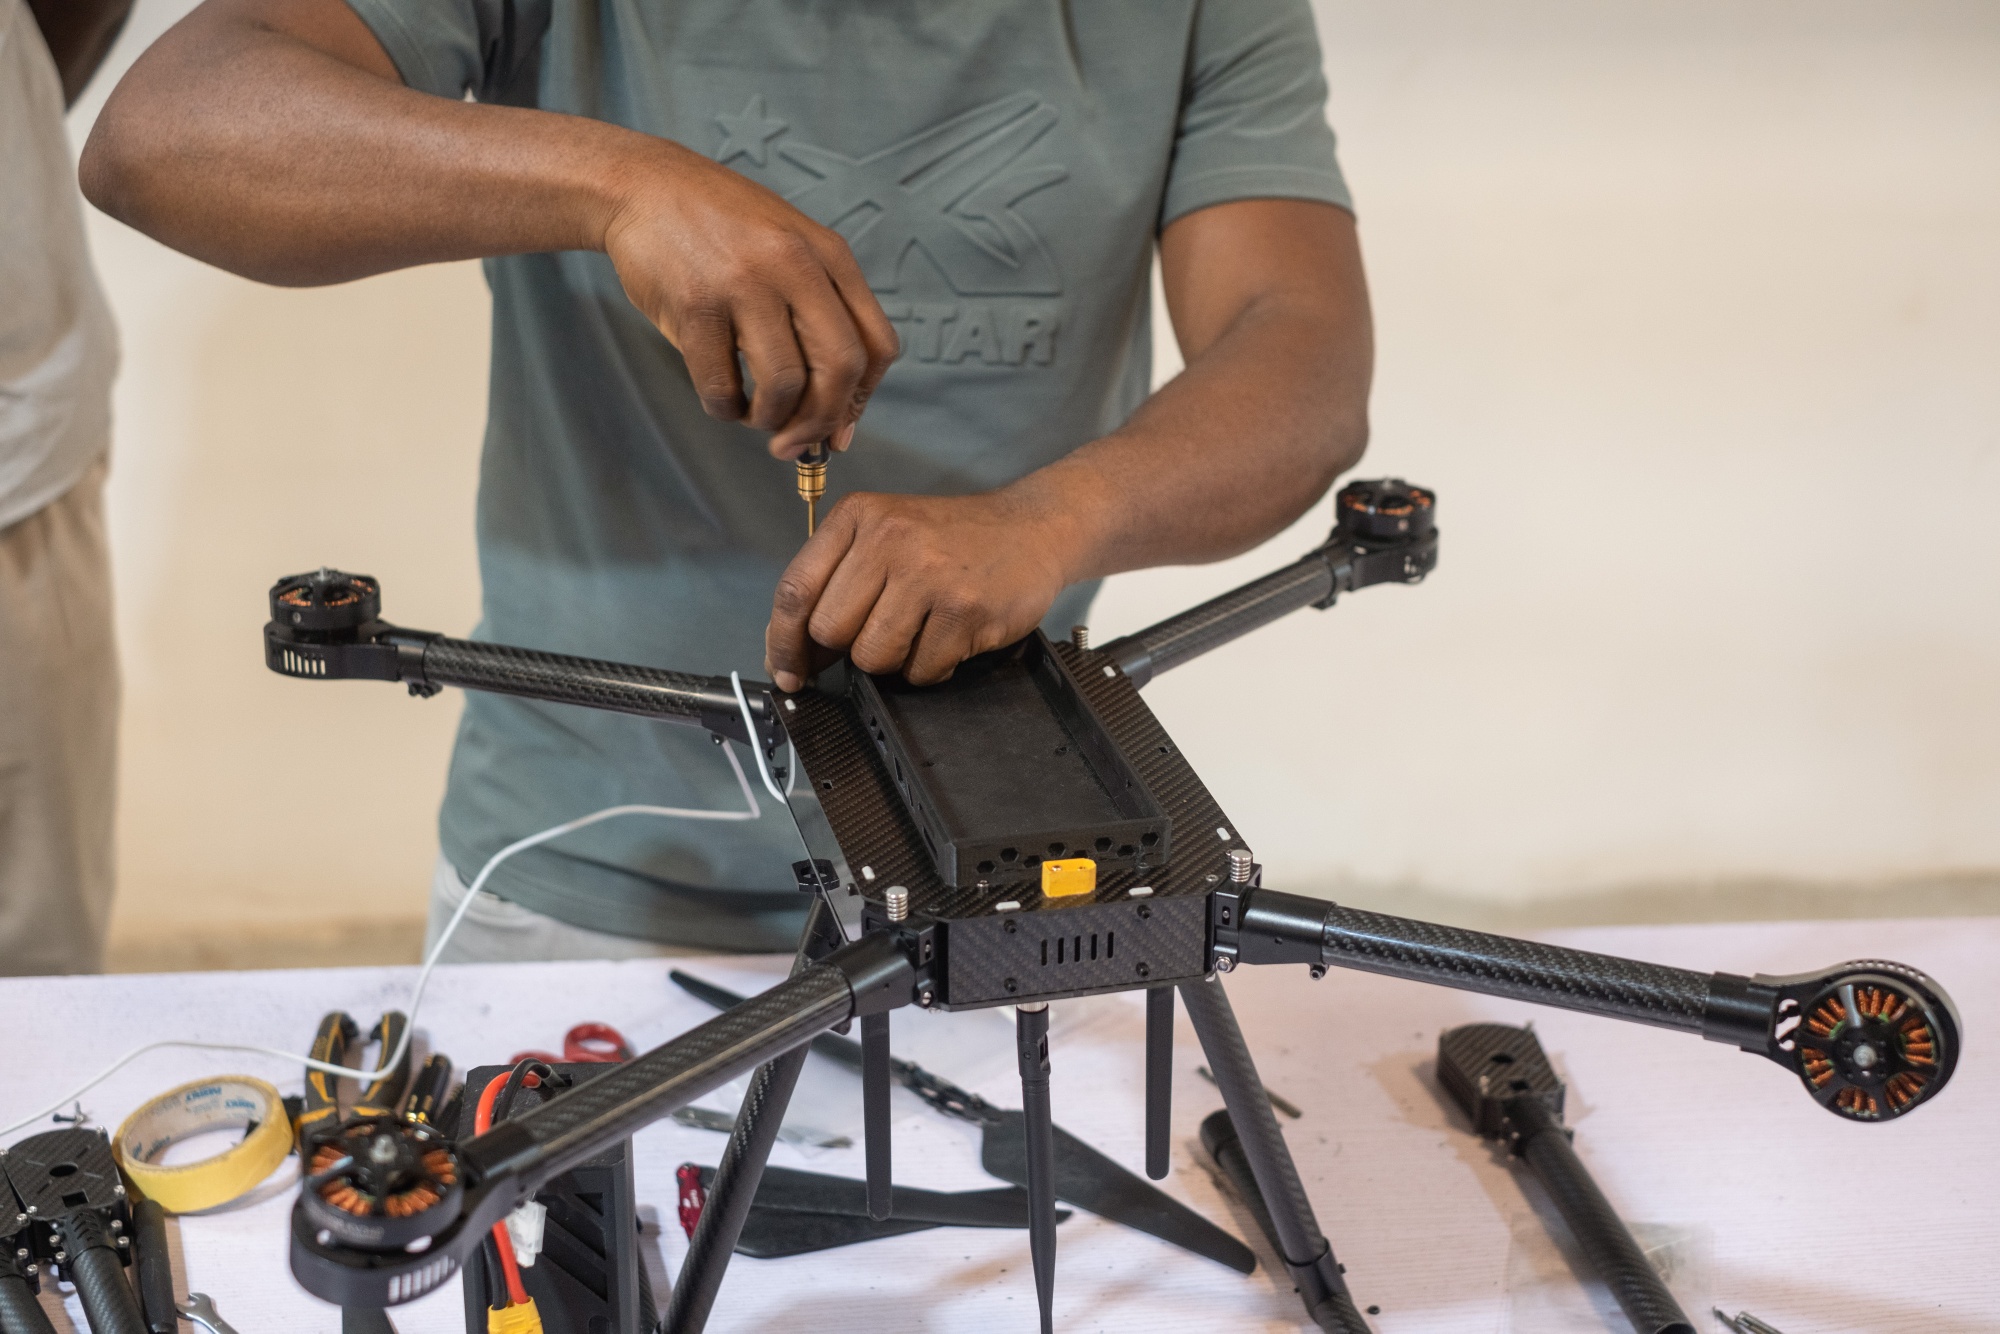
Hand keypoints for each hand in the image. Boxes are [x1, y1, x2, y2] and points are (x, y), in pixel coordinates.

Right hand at [602, 141, 899, 457]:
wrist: (644, 187)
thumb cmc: (722, 230)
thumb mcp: (790, 248)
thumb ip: (819, 317)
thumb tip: (837, 421)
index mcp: (829, 254)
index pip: (877, 345)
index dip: (863, 398)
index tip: (838, 424)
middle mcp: (794, 265)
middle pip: (840, 368)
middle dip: (822, 421)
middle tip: (797, 442)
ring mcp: (744, 283)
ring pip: (784, 384)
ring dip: (771, 419)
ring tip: (755, 414)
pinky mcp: (695, 304)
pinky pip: (722, 386)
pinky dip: (725, 409)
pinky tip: (723, 400)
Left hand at [764, 490, 1080, 688]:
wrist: (1034, 527)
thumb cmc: (954, 539)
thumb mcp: (886, 534)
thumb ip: (837, 581)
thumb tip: (795, 654)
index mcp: (858, 517)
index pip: (795, 590)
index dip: (782, 642)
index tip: (787, 671)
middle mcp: (889, 539)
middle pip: (830, 631)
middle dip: (850, 648)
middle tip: (882, 634)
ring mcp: (929, 574)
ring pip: (873, 657)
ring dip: (894, 661)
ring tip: (921, 631)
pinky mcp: (964, 609)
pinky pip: (921, 670)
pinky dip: (932, 667)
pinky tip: (949, 637)